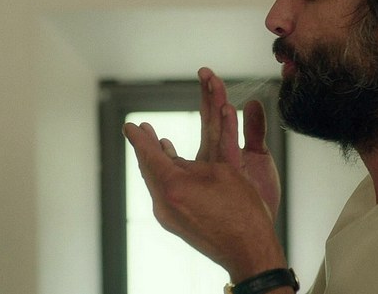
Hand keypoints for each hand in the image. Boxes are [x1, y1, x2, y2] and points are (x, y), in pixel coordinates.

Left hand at [124, 121, 285, 280]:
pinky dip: (164, 177)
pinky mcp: (176, 224)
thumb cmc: (243, 212)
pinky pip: (164, 194)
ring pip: (155, 182)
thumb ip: (192, 164)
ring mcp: (168, 217)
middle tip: (142, 129)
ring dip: (156, 162)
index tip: (129, 126)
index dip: (139, 138)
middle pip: (148, 169)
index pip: (149, 156)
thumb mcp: (221, 172)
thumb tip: (174, 161)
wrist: (249, 251)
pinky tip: (170, 168)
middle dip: (145, 148)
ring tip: (157, 143)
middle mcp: (164, 205)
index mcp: (175, 187)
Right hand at [196, 68, 280, 219]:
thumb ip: (255, 129)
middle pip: (209, 119)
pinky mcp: (231, 174)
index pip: (212, 119)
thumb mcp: (259, 158)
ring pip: (214, 128)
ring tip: (210, 77)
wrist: (254, 236)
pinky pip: (229, 146)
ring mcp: (218, 167)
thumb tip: (252, 102)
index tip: (206, 75)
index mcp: (218, 154)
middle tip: (205, 70)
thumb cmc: (254, 201)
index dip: (210, 97)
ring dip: (213, 101)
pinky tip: (227, 107)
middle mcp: (213, 159)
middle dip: (208, 93)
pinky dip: (229, 126)